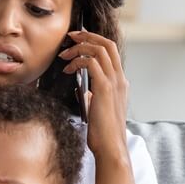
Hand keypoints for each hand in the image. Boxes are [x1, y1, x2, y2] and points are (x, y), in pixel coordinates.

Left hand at [57, 29, 128, 157]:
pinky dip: (78, 61)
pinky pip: (91, 63)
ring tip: (65, 54)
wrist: (111, 147)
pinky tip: (68, 69)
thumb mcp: (97, 110)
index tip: (77, 41)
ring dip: (80, 47)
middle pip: (107, 44)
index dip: (94, 42)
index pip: (110, 52)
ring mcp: (114, 82)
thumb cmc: (103, 133)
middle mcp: (120, 79)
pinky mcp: (105, 88)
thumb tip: (82, 90)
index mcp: (120, 83)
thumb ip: (92, 97)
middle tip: (71, 37)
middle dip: (87, 36)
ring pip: (100, 49)